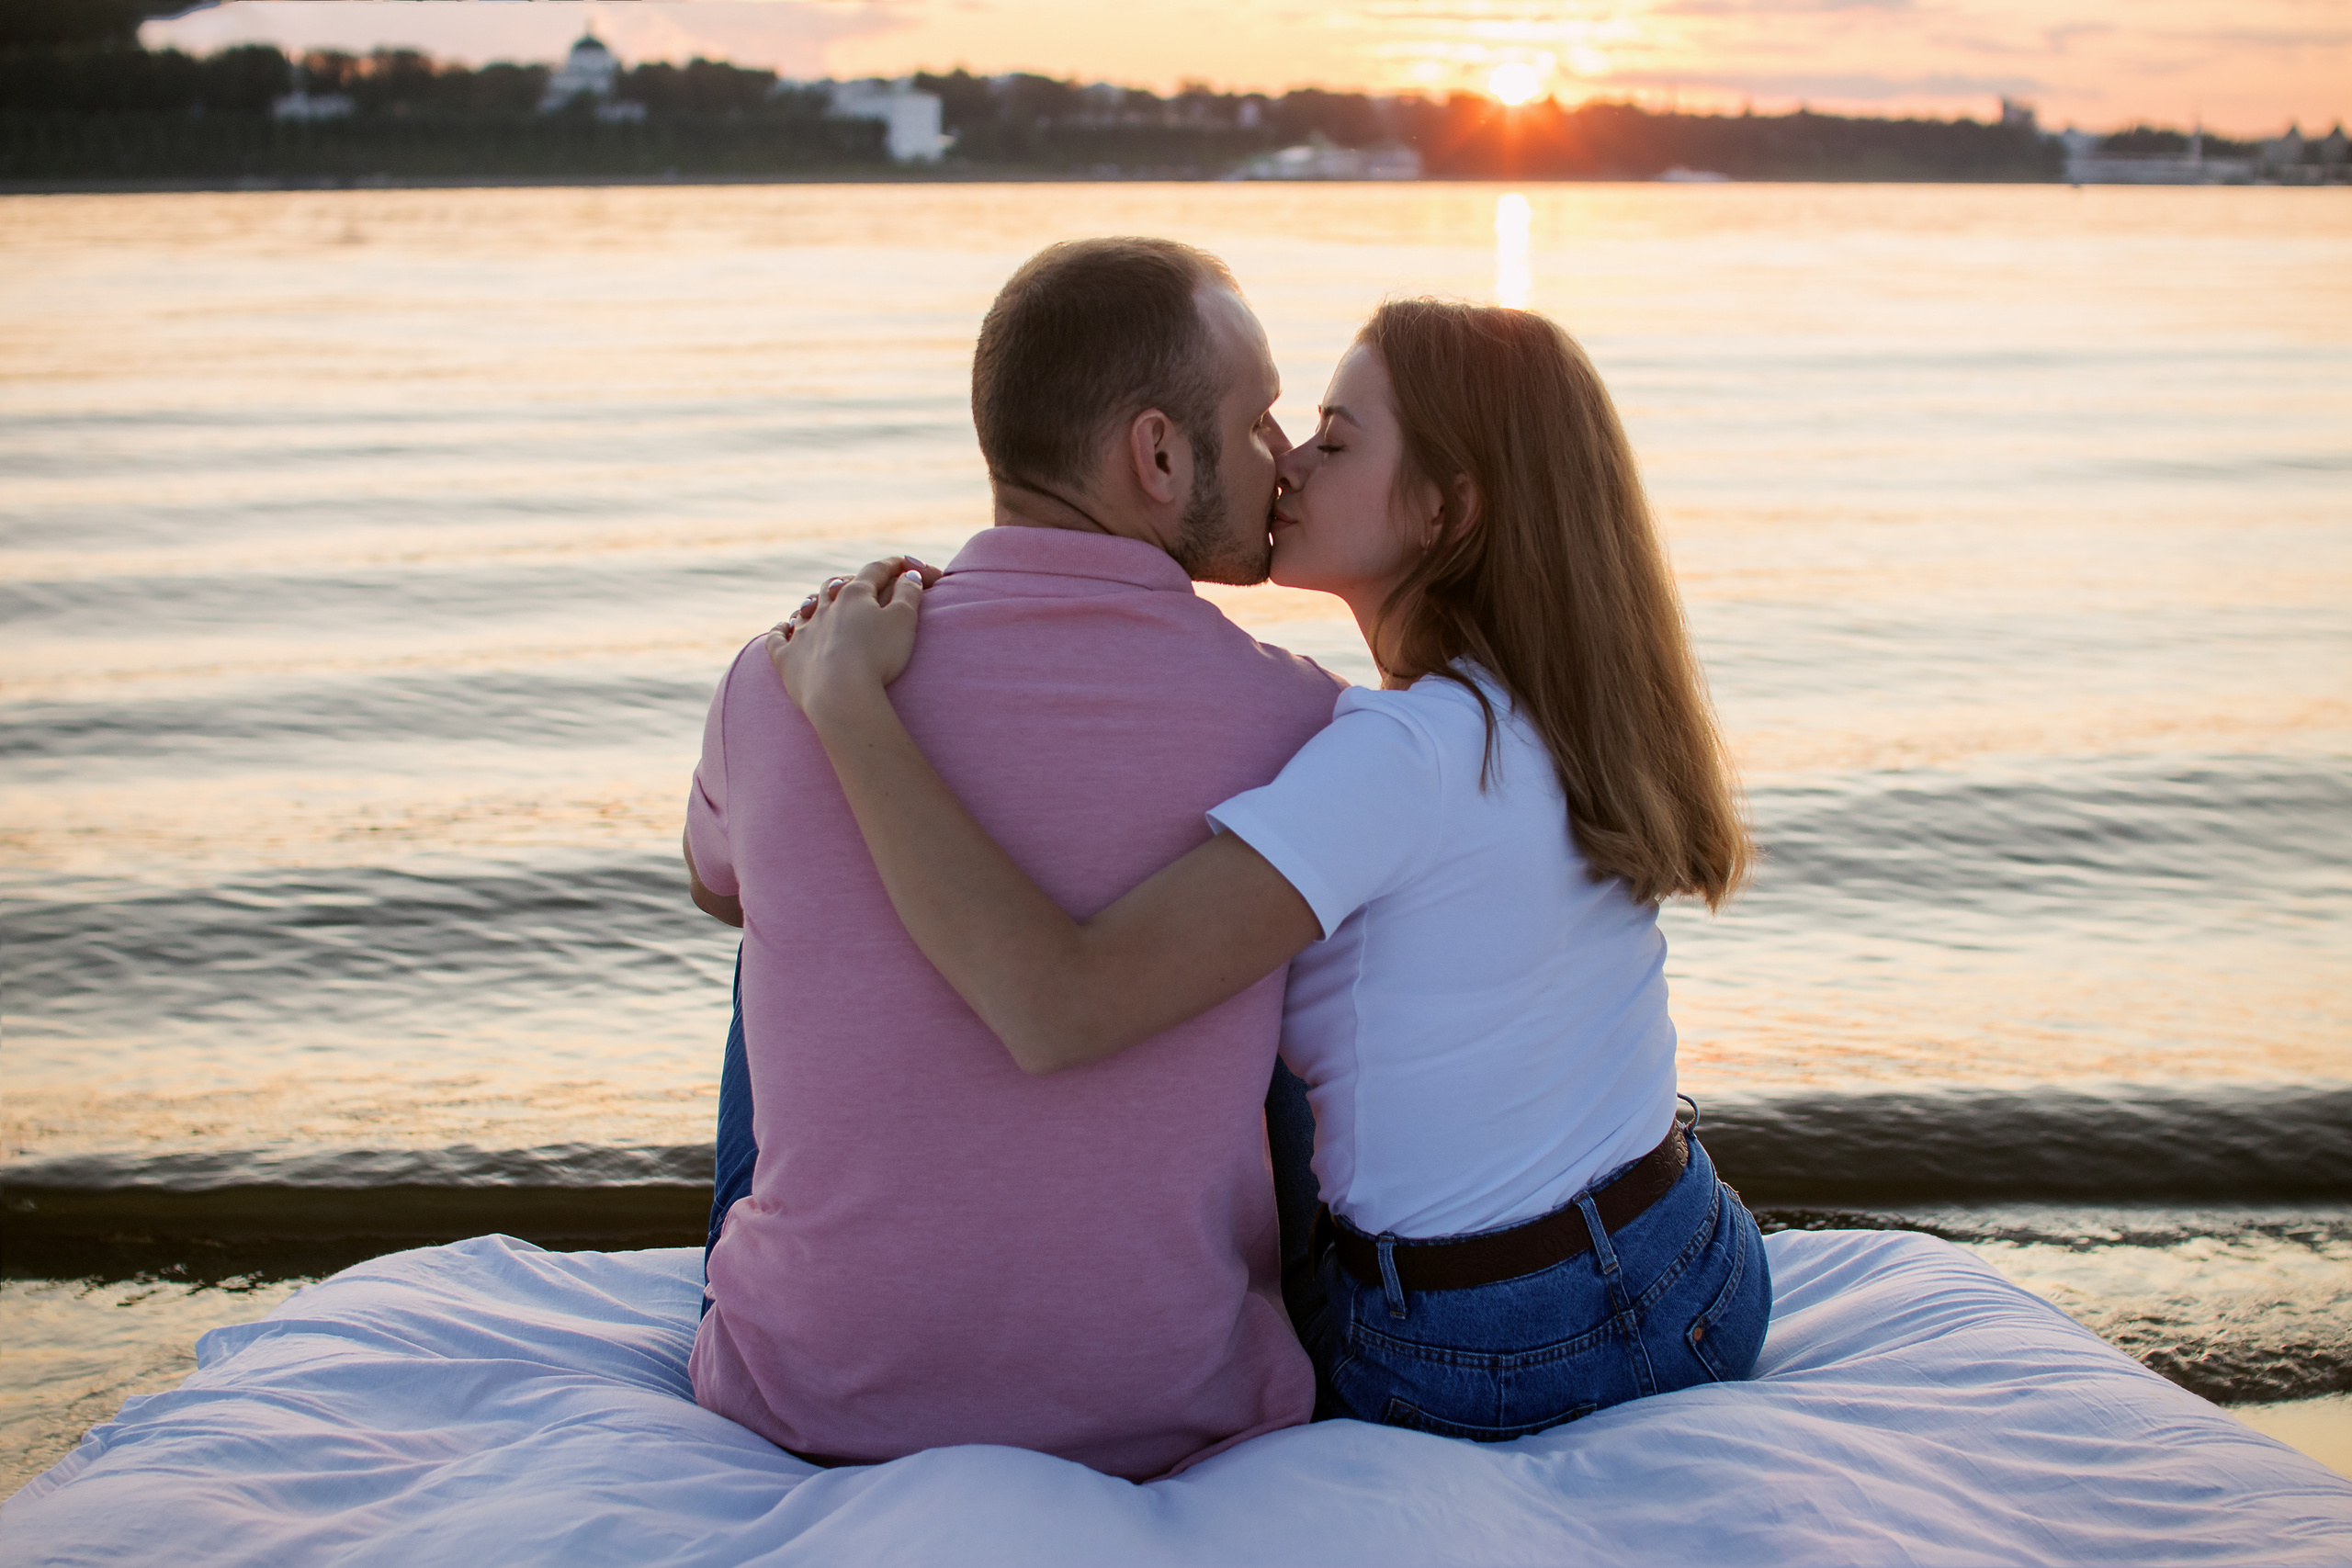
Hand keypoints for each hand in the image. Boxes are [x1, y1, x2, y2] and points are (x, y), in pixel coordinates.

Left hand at [765, 556, 937, 722]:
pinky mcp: (786, 658)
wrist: (841, 694)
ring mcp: (802, 632)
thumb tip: (911, 575)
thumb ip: (909, 594)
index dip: (894, 565)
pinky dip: (779, 631)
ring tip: (820, 604)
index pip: (875, 571)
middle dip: (849, 582)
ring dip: (814, 603)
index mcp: (855, 595)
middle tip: (860, 585)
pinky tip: (782, 627)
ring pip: (805, 608)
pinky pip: (776, 639)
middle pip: (835, 586)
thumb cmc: (878, 656)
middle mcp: (824, 607)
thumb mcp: (904, 621)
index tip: (907, 564)